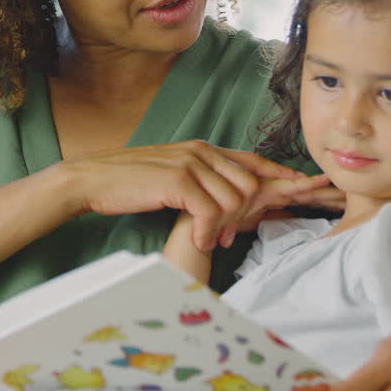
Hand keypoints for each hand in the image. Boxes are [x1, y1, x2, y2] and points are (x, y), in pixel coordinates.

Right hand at [52, 140, 321, 250]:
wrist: (91, 179)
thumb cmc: (126, 181)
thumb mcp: (169, 172)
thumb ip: (196, 177)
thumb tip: (219, 196)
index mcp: (201, 148)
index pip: (250, 159)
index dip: (277, 174)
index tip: (299, 186)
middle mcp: (200, 152)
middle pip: (249, 185)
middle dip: (246, 215)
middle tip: (228, 238)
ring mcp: (190, 164)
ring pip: (233, 200)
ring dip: (226, 228)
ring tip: (212, 242)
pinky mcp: (178, 181)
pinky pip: (211, 212)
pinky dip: (209, 232)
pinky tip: (200, 242)